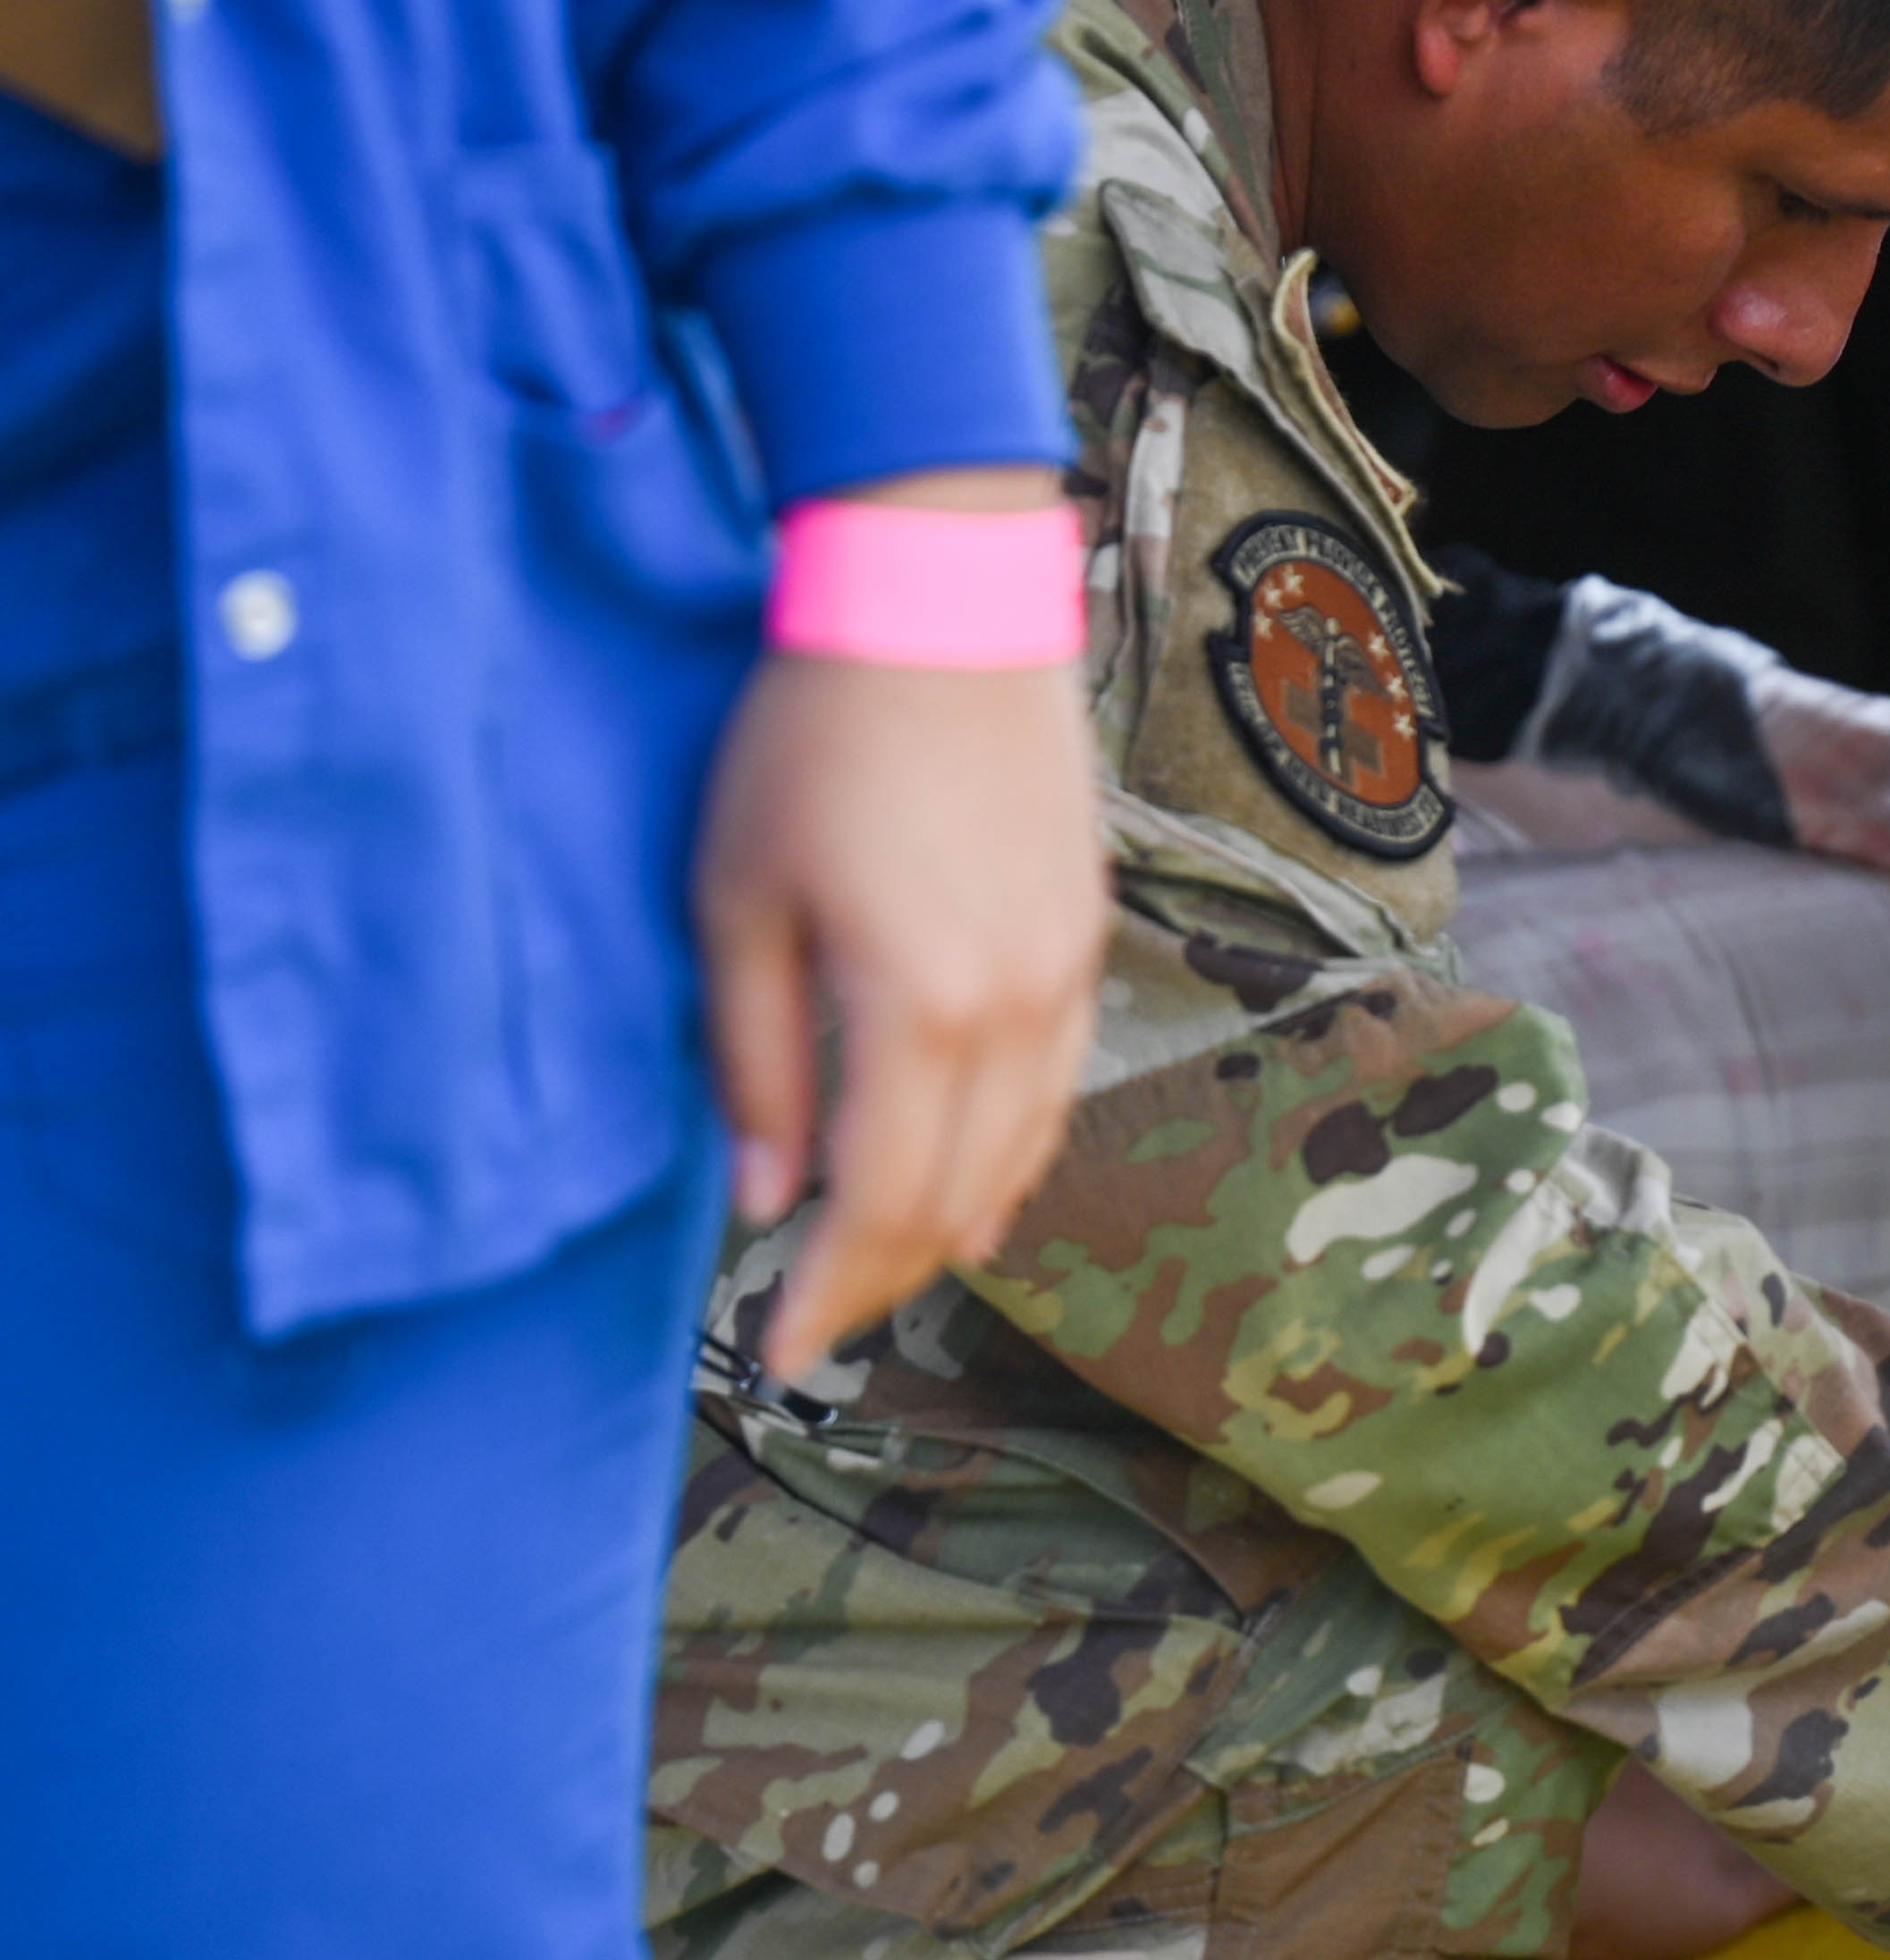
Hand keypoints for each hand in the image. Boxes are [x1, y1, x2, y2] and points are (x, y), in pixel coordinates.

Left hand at [695, 619, 1107, 1374]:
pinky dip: (1012, 1158)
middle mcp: (1013, 1010)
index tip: (780, 1353)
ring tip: (882, 1266)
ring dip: (952, 1224)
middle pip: (959, 1199)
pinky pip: (1059, 1090)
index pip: (881, 1204)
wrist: (940, 606)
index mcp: (916, 1006)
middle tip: (814, 1322)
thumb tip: (766, 1198)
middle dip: (884, 1277)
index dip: (831, 1295)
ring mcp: (1065, 975)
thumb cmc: (808, 742)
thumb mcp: (733, 900)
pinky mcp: (1085, 938)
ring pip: (1024, 1155)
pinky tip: (977, 1186)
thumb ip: (752, 1059)